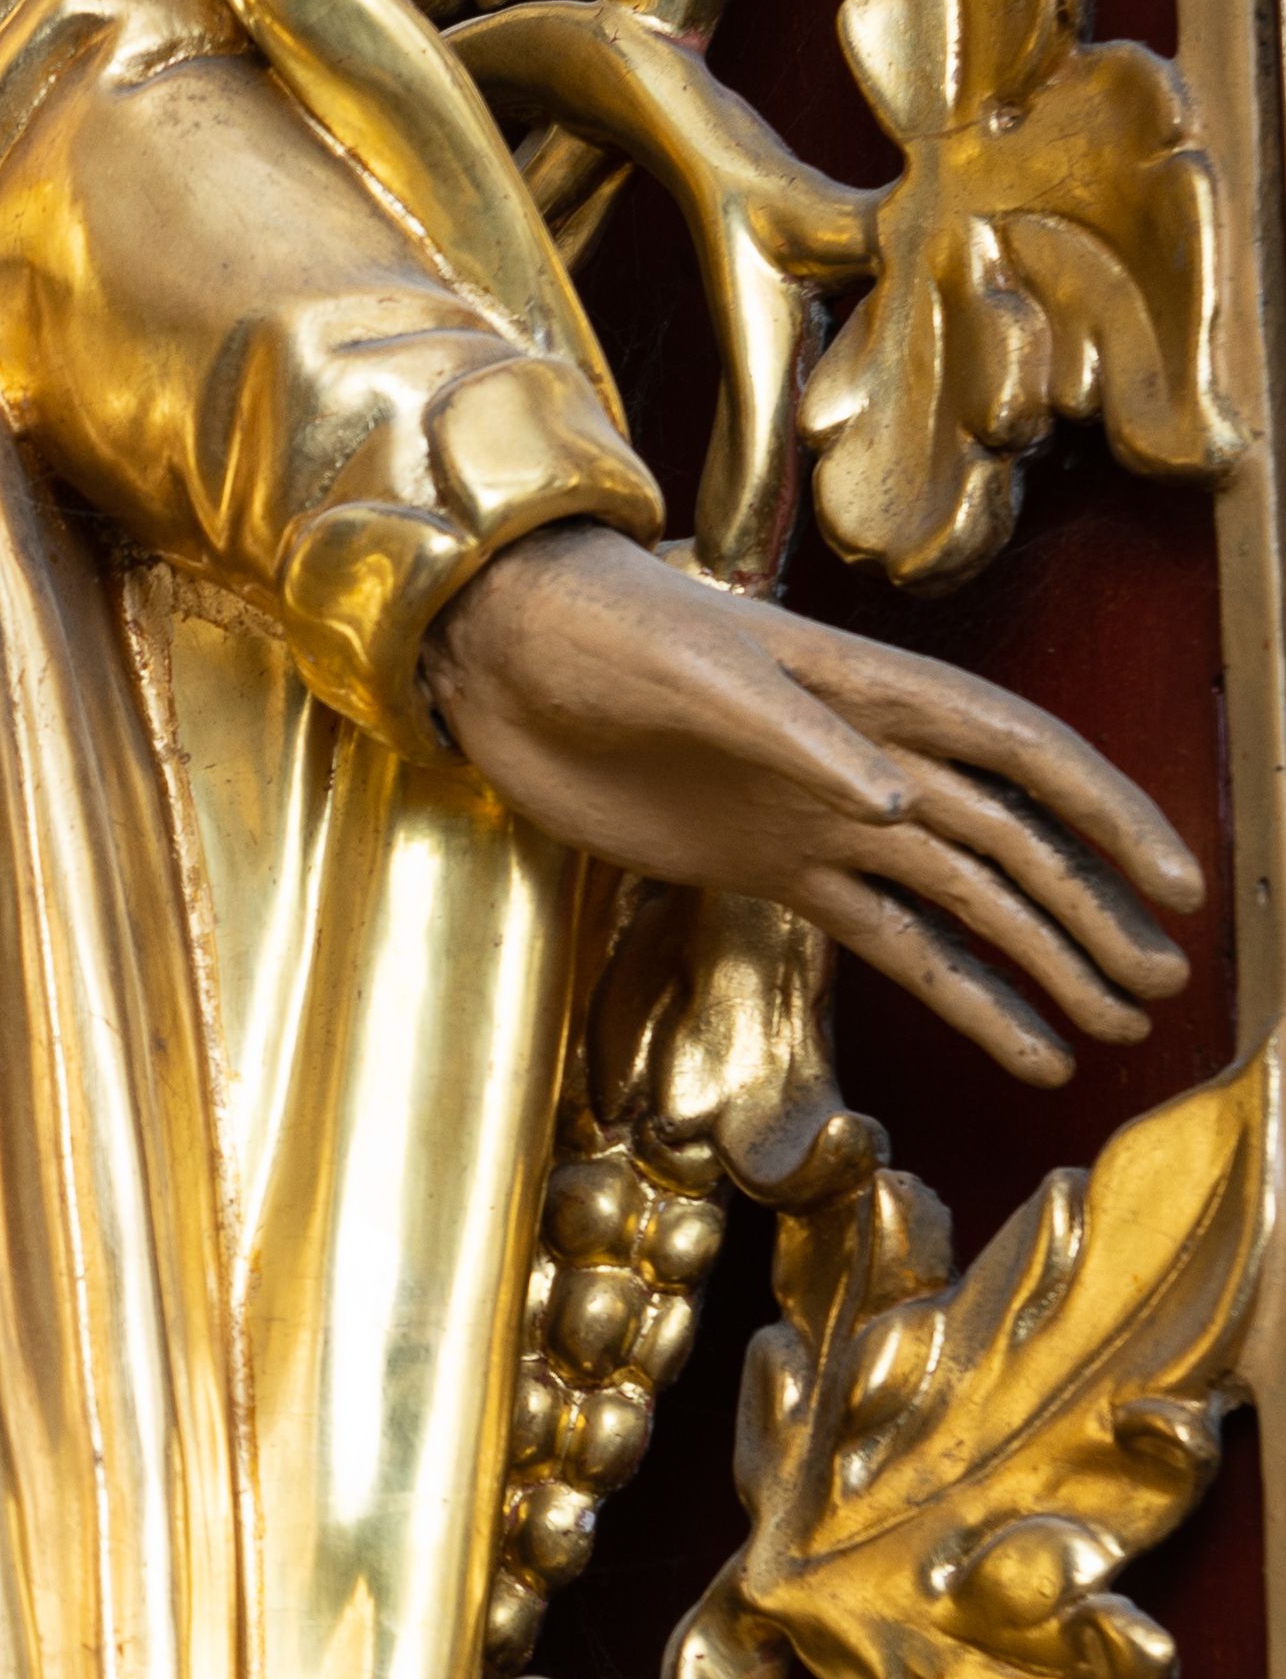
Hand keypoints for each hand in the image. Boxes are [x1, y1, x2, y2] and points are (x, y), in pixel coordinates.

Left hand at [429, 521, 1201, 1086]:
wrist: (504, 655)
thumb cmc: (604, 631)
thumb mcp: (695, 669)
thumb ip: (794, 734)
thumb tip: (895, 802)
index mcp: (870, 693)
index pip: (1019, 755)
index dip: (1104, 817)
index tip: (1174, 886)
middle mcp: (867, 760)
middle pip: (1011, 843)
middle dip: (1092, 915)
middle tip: (1162, 991)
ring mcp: (823, 819)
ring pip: (964, 902)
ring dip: (1042, 965)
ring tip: (1112, 1034)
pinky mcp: (770, 868)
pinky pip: (887, 940)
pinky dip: (958, 994)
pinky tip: (1019, 1048)